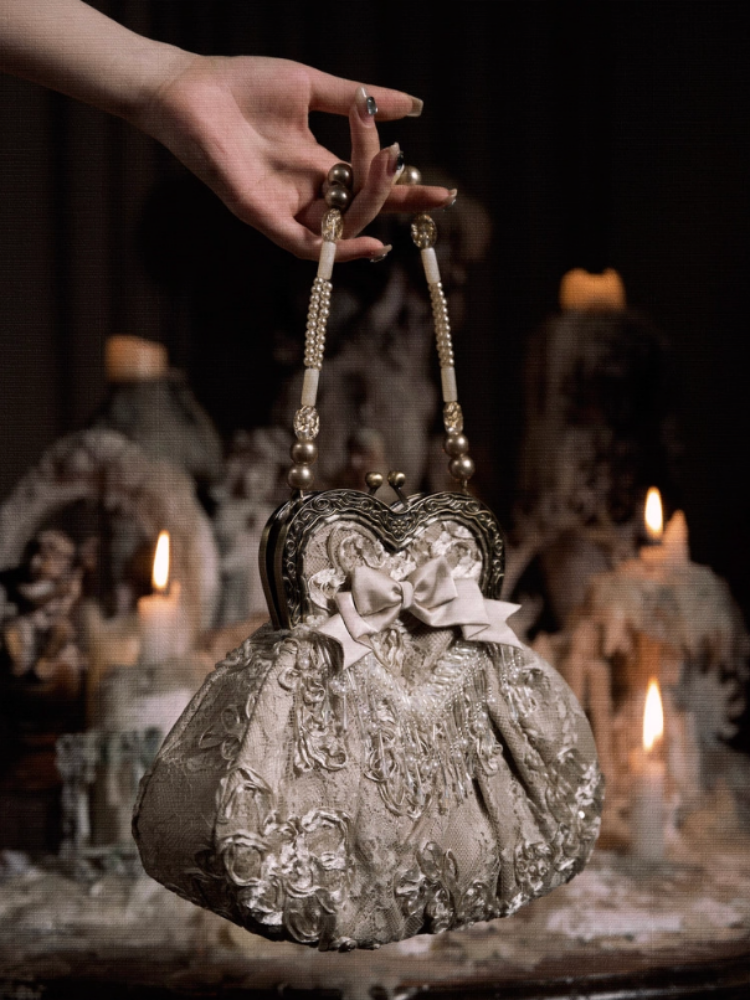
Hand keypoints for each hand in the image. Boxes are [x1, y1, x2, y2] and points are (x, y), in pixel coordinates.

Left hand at [139, 56, 454, 260]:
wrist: (189, 87)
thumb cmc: (243, 84)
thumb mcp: (312, 89)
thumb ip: (358, 101)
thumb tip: (414, 106)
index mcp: (317, 166)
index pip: (371, 189)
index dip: (407, 194)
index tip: (444, 192)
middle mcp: (305, 193)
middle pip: (361, 210)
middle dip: (390, 191)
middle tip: (395, 153)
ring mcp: (283, 207)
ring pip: (340, 226)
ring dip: (369, 202)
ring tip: (382, 161)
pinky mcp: (260, 214)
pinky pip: (304, 245)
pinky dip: (337, 249)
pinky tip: (370, 241)